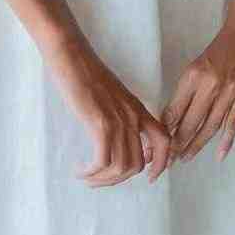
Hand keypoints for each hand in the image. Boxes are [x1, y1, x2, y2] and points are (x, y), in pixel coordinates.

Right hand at [43, 33, 172, 186]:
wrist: (71, 55)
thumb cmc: (85, 73)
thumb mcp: (111, 95)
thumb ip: (119, 113)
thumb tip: (115, 136)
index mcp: (137, 109)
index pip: (164, 141)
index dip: (161, 163)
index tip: (149, 177)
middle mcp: (132, 117)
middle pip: (138, 163)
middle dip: (118, 179)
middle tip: (99, 178)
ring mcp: (117, 120)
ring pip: (121, 166)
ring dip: (103, 179)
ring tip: (87, 178)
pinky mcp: (100, 123)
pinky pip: (103, 160)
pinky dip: (92, 172)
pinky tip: (81, 171)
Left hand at [162, 15, 234, 166]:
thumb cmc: (225, 45)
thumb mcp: (199, 64)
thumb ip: (189, 89)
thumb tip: (173, 115)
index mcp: (194, 75)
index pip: (174, 110)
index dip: (164, 131)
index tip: (156, 144)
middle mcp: (210, 85)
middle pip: (190, 122)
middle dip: (176, 145)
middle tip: (165, 162)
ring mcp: (230, 91)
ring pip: (210, 126)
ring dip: (196, 145)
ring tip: (184, 159)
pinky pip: (234, 121)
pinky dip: (227, 140)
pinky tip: (220, 155)